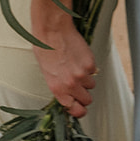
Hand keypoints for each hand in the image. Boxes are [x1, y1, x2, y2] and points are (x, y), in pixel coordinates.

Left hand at [30, 0, 96, 117]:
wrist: (52, 30)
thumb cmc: (45, 49)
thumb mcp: (47, 73)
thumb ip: (59, 87)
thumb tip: (68, 96)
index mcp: (57, 88)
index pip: (76, 110)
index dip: (79, 110)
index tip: (80, 107)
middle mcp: (70, 84)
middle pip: (87, 100)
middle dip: (84, 94)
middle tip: (78, 84)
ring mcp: (82, 75)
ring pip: (91, 85)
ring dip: (86, 79)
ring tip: (75, 66)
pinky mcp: (90, 64)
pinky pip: (94, 72)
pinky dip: (89, 67)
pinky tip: (79, 57)